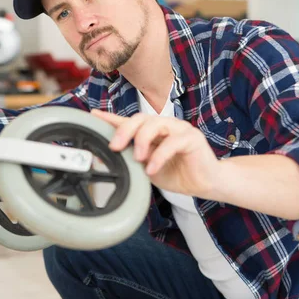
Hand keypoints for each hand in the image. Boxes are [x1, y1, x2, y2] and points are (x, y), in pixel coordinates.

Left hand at [91, 109, 219, 196]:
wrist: (206, 183)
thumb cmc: (178, 173)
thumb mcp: (147, 167)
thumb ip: (132, 158)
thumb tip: (111, 155)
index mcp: (152, 132)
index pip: (128, 121)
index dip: (110, 117)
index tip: (93, 115)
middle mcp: (164, 126)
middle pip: (140, 118)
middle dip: (124, 131)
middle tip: (115, 146)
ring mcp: (179, 129)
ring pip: (155, 124)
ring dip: (142, 140)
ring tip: (138, 159)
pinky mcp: (192, 138)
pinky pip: (173, 142)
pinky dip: (160, 156)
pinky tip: (152, 168)